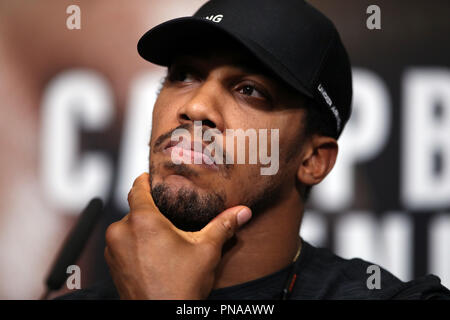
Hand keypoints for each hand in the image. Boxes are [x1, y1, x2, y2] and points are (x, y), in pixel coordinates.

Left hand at [104, 173, 251, 299]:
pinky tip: (153, 255)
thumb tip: (242, 212)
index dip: (146, 180)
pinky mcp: (111, 265)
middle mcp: (121, 231)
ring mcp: (113, 249)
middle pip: (136, 209)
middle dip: (152, 212)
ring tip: (163, 241)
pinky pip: (122, 244)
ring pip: (128, 228)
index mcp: (142, 220)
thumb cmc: (180, 287)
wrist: (161, 317)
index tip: (151, 177)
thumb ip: (223, 226)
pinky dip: (135, 244)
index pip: (138, 187)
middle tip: (170, 219)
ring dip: (142, 230)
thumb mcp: (206, 251)